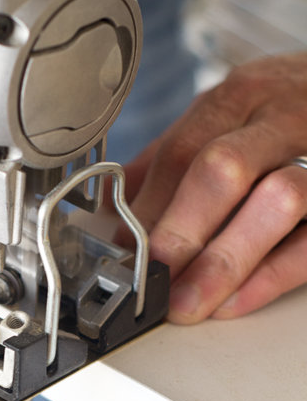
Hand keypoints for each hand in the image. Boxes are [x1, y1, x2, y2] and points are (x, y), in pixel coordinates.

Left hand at [115, 53, 306, 323]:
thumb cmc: (284, 114)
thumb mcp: (228, 117)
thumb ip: (173, 158)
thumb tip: (117, 205)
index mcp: (239, 98)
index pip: (182, 150)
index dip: (148, 207)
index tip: (124, 249)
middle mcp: (282, 116)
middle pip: (223, 169)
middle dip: (181, 232)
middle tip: (153, 278)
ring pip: (278, 201)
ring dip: (223, 261)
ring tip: (187, 302)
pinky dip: (269, 277)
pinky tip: (233, 303)